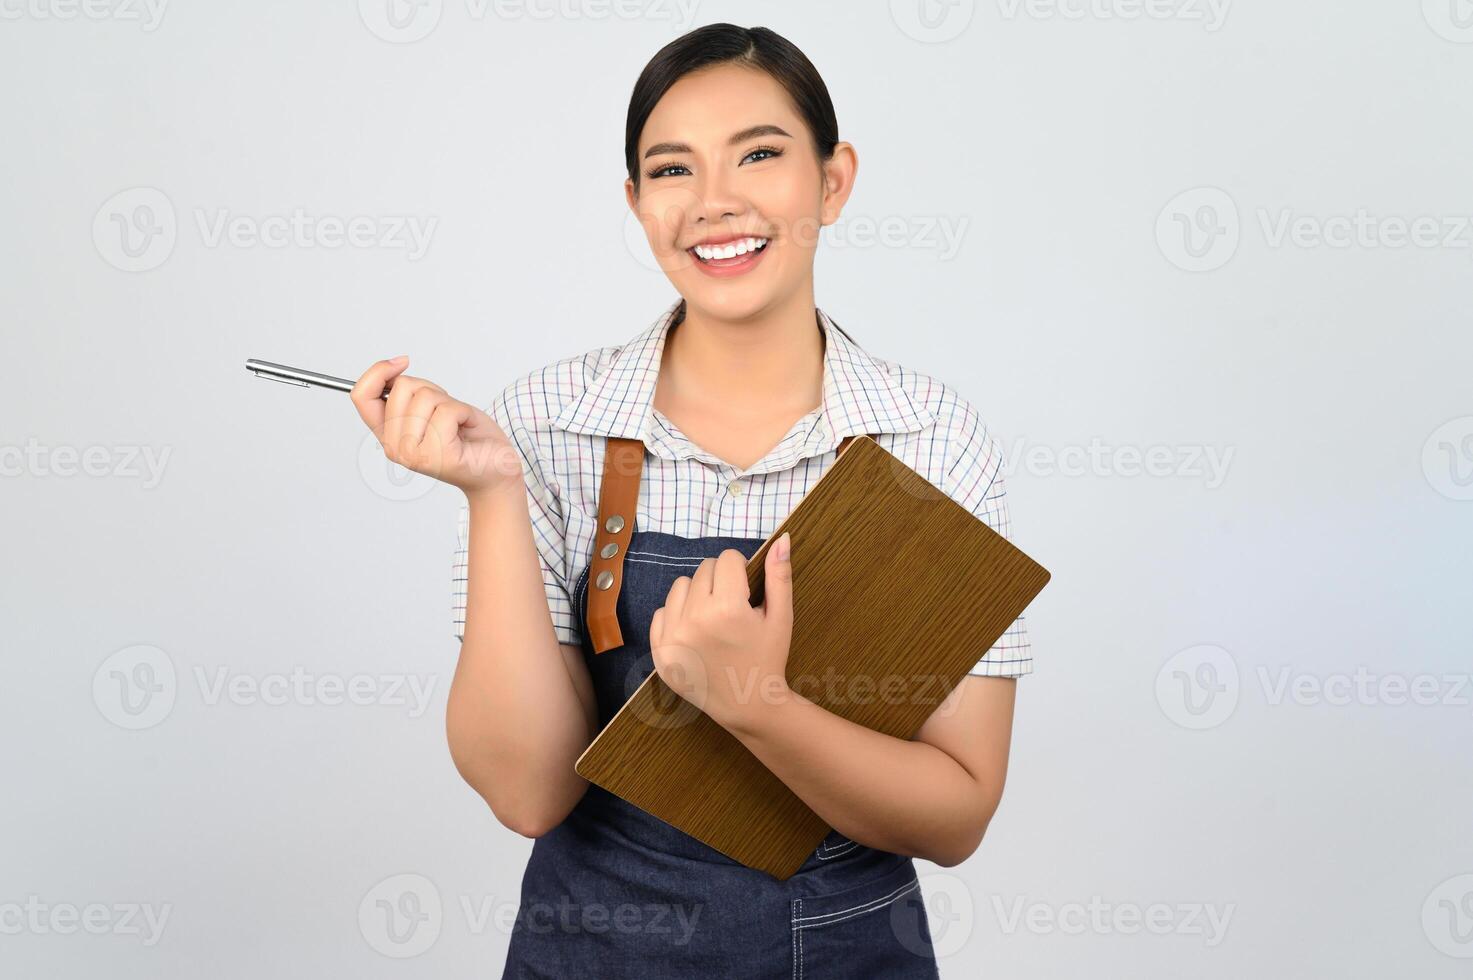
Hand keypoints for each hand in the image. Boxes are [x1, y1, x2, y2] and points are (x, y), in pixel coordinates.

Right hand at [349, 355, 520, 496]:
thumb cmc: (467, 436)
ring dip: (450, 403)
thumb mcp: (430, 407)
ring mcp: (414, 454)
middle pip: (402, 388)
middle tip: (448, 413)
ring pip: (425, 397)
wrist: (496, 468)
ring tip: (458, 423)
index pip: (361, 396)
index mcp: (388, 435)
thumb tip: (395, 365)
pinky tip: (467, 429)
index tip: (402, 362)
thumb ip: (407, 393)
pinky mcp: (438, 456)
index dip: (378, 371)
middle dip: (431, 389)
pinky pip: (448, 410)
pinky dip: (464, 412)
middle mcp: (395, 447)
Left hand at [649, 532, 794, 730]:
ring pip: (680, 586)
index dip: (740, 571)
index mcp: (728, 608)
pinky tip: (696, 633)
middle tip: (732, 610)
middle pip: (703, 570)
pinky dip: (677, 617)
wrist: (747, 704)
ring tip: (713, 619)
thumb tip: (782, 538)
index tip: (746, 593)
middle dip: (720, 582)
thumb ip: (780, 575)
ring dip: (696, 595)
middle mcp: (696, 619)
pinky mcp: (660, 651)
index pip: (727, 559)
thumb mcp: (780, 617)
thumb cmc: (767, 658)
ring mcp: (673, 637)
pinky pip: (660, 612)